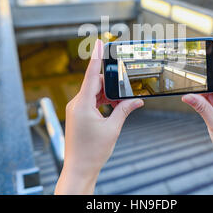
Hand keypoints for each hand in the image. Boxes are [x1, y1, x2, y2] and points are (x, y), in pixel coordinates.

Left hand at [55, 39, 143, 193]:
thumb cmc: (93, 152)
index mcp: (82, 105)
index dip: (96, 57)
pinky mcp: (77, 115)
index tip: (99, 42)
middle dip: (110, 84)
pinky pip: (90, 100)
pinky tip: (112, 107)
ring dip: (107, 94)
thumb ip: (124, 110)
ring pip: (93, 92)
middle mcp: (75, 104)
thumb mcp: (113, 128)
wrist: (79, 169)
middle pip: (94, 83)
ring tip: (120, 104)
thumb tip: (137, 100)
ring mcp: (75, 109)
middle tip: (125, 92)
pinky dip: (102, 101)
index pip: (90, 75)